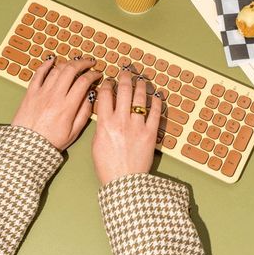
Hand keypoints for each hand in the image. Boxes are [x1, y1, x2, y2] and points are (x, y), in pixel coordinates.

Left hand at [12, 56, 101, 150]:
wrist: (26, 147)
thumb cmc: (51, 141)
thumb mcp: (74, 132)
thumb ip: (84, 113)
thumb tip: (91, 96)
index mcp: (67, 106)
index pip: (83, 82)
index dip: (93, 75)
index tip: (98, 74)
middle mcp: (55, 96)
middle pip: (71, 70)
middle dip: (83, 63)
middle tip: (90, 62)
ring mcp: (41, 92)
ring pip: (56, 70)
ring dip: (68, 63)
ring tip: (75, 62)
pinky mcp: (30, 93)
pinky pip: (38, 74)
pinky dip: (46, 64)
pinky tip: (52, 59)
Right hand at [92, 68, 161, 185]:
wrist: (124, 182)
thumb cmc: (108, 166)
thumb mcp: (97, 143)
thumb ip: (102, 125)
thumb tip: (107, 111)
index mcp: (105, 123)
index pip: (105, 95)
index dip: (107, 84)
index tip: (109, 80)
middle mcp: (121, 121)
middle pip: (124, 91)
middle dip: (125, 78)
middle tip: (126, 71)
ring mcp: (137, 126)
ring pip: (140, 98)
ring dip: (141, 85)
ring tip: (141, 79)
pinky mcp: (150, 133)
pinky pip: (155, 113)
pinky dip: (156, 102)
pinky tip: (156, 95)